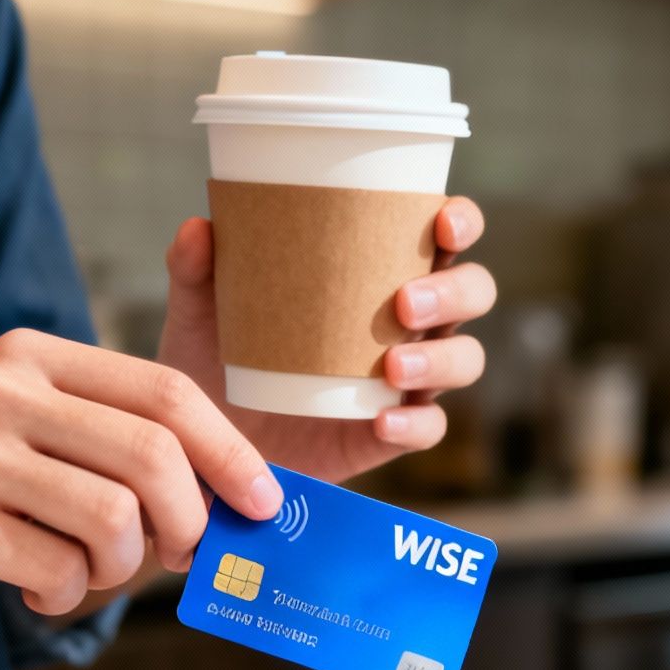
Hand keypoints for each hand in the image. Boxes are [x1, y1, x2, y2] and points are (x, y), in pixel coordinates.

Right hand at [0, 330, 282, 619]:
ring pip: (115, 517)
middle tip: (179, 556)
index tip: (262, 500)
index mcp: (31, 356)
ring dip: (118, 566)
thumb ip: (96, 442)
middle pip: (154, 455)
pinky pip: (57, 567)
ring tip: (82, 570)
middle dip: (189, 520)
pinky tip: (33, 585)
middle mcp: (3, 390)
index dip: (229, 450)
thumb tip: (213, 497)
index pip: (165, 391)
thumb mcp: (7, 428)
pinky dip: (64, 593)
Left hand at [157, 197, 495, 484]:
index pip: (444, 236)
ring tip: (393, 367)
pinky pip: (428, 427)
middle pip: (473, 293)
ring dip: (442, 357)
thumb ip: (195, 271)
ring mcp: (404, 379)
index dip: (461, 223)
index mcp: (377, 271)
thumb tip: (199, 227)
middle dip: (455, 292)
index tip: (443, 223)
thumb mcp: (197, 314)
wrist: (204, 445)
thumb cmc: (212, 360)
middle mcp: (406, 321)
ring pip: (465, 358)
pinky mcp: (390, 433)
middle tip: (405, 302)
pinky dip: (414, 424)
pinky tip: (382, 421)